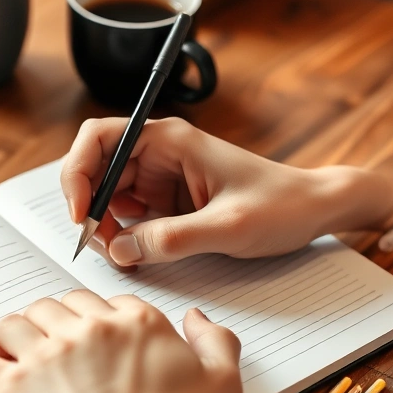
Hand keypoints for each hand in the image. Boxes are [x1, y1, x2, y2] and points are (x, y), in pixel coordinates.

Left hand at [0, 290, 242, 392]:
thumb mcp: (222, 386)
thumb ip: (218, 342)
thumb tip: (198, 317)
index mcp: (136, 323)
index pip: (108, 301)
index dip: (99, 317)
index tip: (94, 332)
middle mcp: (88, 328)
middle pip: (58, 304)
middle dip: (53, 320)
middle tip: (52, 341)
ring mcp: (46, 352)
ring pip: (16, 322)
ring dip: (13, 334)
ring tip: (13, 351)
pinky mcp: (12, 384)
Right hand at [61, 117, 392, 266]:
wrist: (314, 210)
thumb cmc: (282, 205)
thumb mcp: (229, 227)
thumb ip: (173, 239)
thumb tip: (122, 251)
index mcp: (172, 141)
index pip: (99, 137)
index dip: (77, 172)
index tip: (80, 213)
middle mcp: (160, 154)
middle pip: (96, 171)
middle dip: (90, 209)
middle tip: (103, 246)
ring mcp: (162, 178)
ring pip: (108, 197)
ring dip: (106, 226)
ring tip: (126, 255)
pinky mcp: (168, 202)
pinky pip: (130, 216)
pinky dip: (124, 237)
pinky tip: (138, 255)